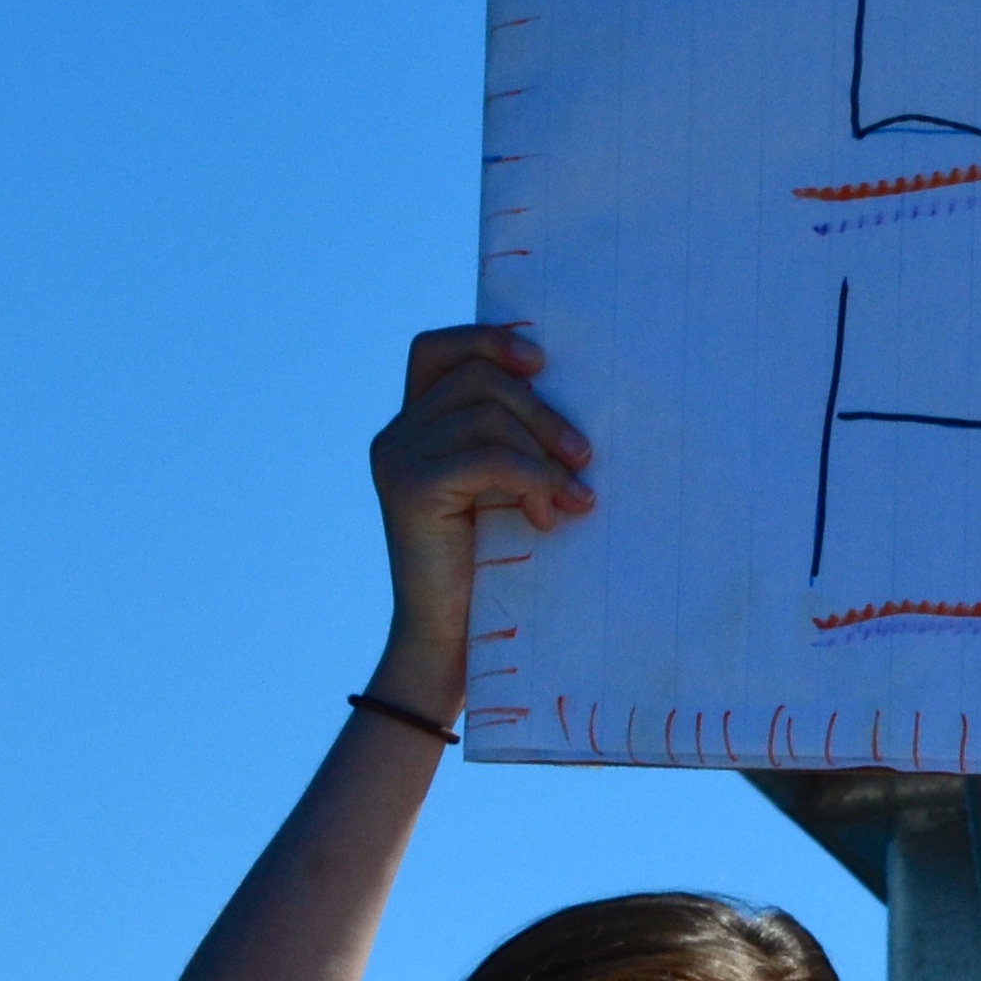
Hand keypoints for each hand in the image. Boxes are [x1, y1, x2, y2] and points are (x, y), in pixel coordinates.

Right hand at [368, 324, 593, 718]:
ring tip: (574, 499)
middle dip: (543, 411)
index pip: (436, 349)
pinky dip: (533, 480)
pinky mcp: (411, 488)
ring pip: (488, 413)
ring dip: (545, 453)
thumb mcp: (504, 488)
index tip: (541, 363)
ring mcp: (397, 458)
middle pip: (479, 378)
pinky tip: (549, 516)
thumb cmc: (492, 567)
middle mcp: (396, 435)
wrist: (451, 641)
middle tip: (585, 457)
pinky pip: (490, 456)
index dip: (487, 339)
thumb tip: (562, 387)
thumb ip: (511, 438)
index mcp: (414, 426)